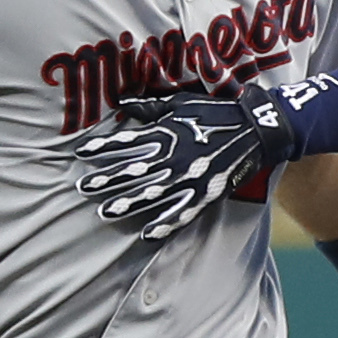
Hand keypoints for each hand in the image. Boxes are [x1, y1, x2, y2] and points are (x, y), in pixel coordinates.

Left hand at [77, 81, 299, 238]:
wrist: (257, 130)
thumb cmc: (216, 113)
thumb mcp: (182, 104)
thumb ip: (151, 108)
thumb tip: (123, 102)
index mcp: (168, 132)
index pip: (127, 141)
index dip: (102, 147)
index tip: (80, 152)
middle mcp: (175, 156)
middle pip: (134, 171)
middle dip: (107, 180)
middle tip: (83, 189)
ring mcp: (191, 178)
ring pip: (152, 195)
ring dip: (127, 204)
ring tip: (105, 212)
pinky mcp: (207, 194)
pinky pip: (182, 213)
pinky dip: (165, 224)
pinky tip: (147, 234)